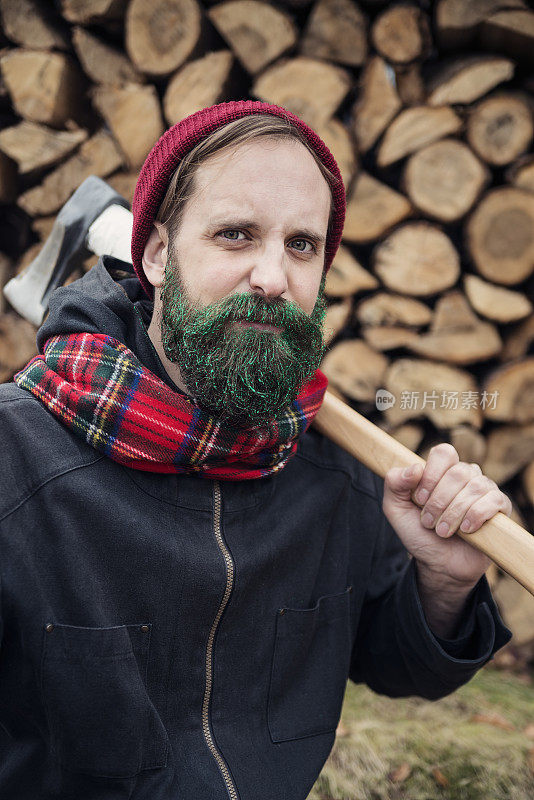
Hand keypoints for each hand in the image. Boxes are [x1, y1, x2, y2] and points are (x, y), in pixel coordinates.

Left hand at [383, 443, 512, 587]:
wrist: (439, 564)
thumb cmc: (419, 533)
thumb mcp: (396, 509)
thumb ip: (394, 484)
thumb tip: (414, 468)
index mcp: (441, 471)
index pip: (444, 453)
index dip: (431, 475)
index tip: (420, 499)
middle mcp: (465, 475)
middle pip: (458, 472)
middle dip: (439, 501)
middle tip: (428, 522)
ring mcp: (484, 490)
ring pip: (475, 486)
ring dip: (454, 512)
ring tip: (442, 531)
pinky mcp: (500, 507)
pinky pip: (494, 500)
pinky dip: (476, 515)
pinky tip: (466, 529)